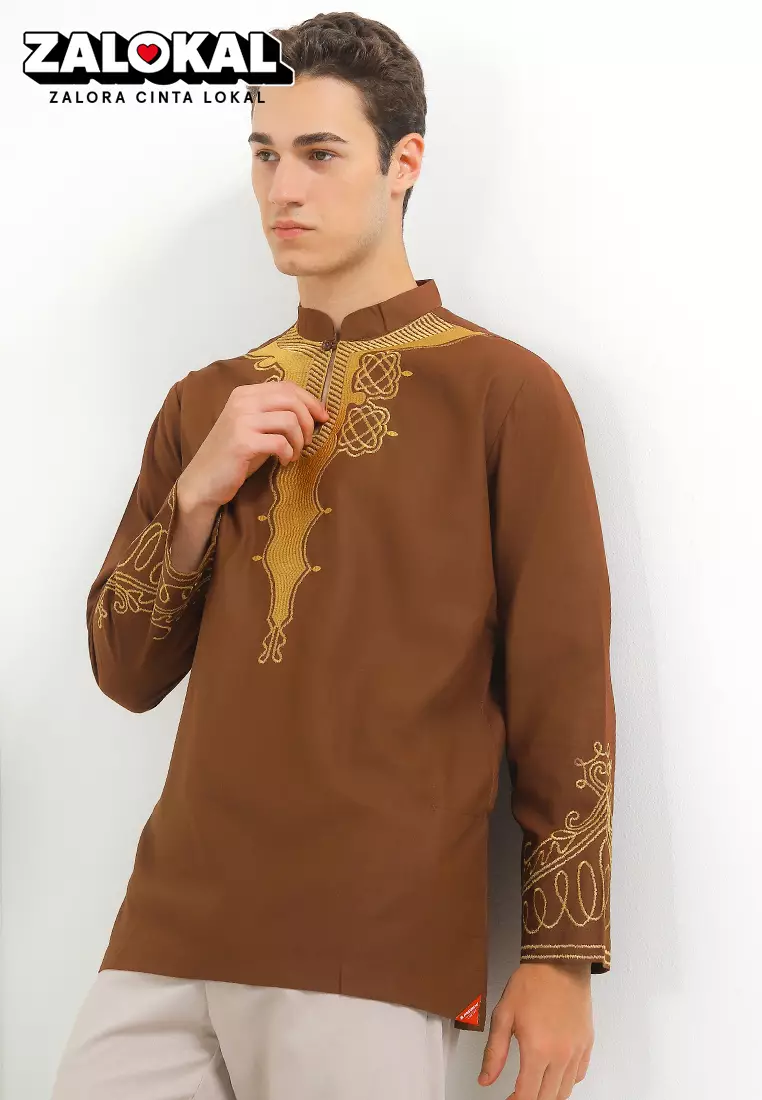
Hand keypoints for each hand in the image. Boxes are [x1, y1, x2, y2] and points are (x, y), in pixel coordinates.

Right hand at [178, 380, 329, 510]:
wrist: (203, 480)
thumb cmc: (234, 455)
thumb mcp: (253, 426)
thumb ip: (274, 413)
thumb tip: (314, 410)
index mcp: (245, 393)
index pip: (287, 387)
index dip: (311, 401)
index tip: (322, 417)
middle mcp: (242, 402)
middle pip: (292, 400)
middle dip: (308, 421)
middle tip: (308, 441)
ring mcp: (241, 421)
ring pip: (290, 420)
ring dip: (299, 441)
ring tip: (294, 454)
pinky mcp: (243, 442)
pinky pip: (281, 442)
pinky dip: (289, 453)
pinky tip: (283, 461)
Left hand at [478, 961, 593, 1098]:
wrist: (559, 962)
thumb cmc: (530, 984)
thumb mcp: (503, 1015)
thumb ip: (494, 1052)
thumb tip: (486, 1080)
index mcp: (537, 1051)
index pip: (527, 1096)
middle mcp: (560, 1056)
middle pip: (547, 1098)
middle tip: (518, 1095)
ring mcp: (576, 1052)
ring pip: (565, 1092)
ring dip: (549, 1095)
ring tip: (535, 1089)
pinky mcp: (587, 1044)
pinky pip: (579, 1076)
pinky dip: (566, 1082)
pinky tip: (555, 1075)